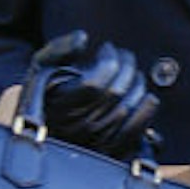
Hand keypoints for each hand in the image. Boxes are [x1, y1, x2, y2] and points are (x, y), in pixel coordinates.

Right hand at [37, 32, 159, 154]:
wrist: (47, 121)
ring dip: (137, 84)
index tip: (107, 48)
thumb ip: (60, 48)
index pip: (94, 84)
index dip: (108, 60)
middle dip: (126, 67)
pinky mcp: (108, 150)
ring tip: (132, 72)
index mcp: (58, 104)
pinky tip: (146, 96)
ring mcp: (93, 140)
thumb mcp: (43, 64)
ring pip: (127, 109)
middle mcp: (75, 126)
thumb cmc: (46, 89)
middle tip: (124, 55)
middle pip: (114, 94)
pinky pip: (134, 131)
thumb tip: (82, 39)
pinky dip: (146, 111)